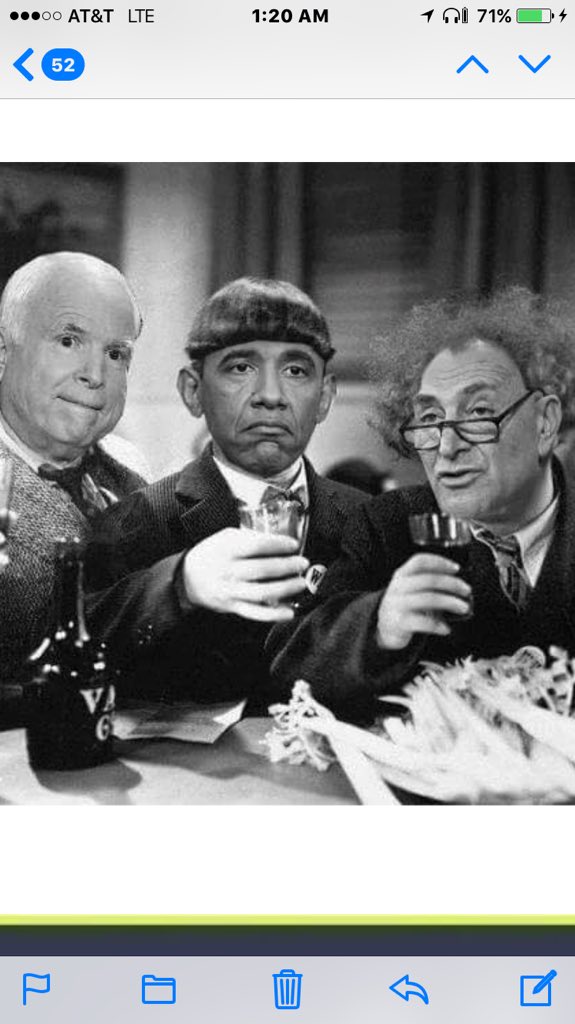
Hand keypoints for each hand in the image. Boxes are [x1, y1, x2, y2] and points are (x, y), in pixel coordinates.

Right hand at [183, 528, 309, 621]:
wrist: (187, 578)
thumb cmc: (212, 554)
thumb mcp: (225, 537)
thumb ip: (249, 538)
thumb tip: (279, 541)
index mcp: (226, 550)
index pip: (256, 546)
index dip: (278, 545)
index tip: (293, 544)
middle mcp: (228, 571)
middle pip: (262, 570)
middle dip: (287, 566)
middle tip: (302, 563)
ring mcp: (230, 591)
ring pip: (262, 592)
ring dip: (286, 588)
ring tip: (301, 583)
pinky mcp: (233, 607)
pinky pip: (256, 613)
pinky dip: (274, 614)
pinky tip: (290, 611)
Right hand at [376, 553, 471, 649]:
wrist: (384, 627)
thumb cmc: (405, 605)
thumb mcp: (411, 589)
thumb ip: (430, 585)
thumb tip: (461, 587)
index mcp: (402, 574)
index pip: (419, 561)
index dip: (439, 562)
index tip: (456, 568)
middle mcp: (398, 587)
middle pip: (428, 579)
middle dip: (452, 583)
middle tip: (466, 590)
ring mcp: (398, 604)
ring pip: (428, 599)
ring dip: (450, 602)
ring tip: (463, 608)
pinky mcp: (399, 622)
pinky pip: (423, 622)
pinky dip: (438, 625)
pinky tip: (446, 629)